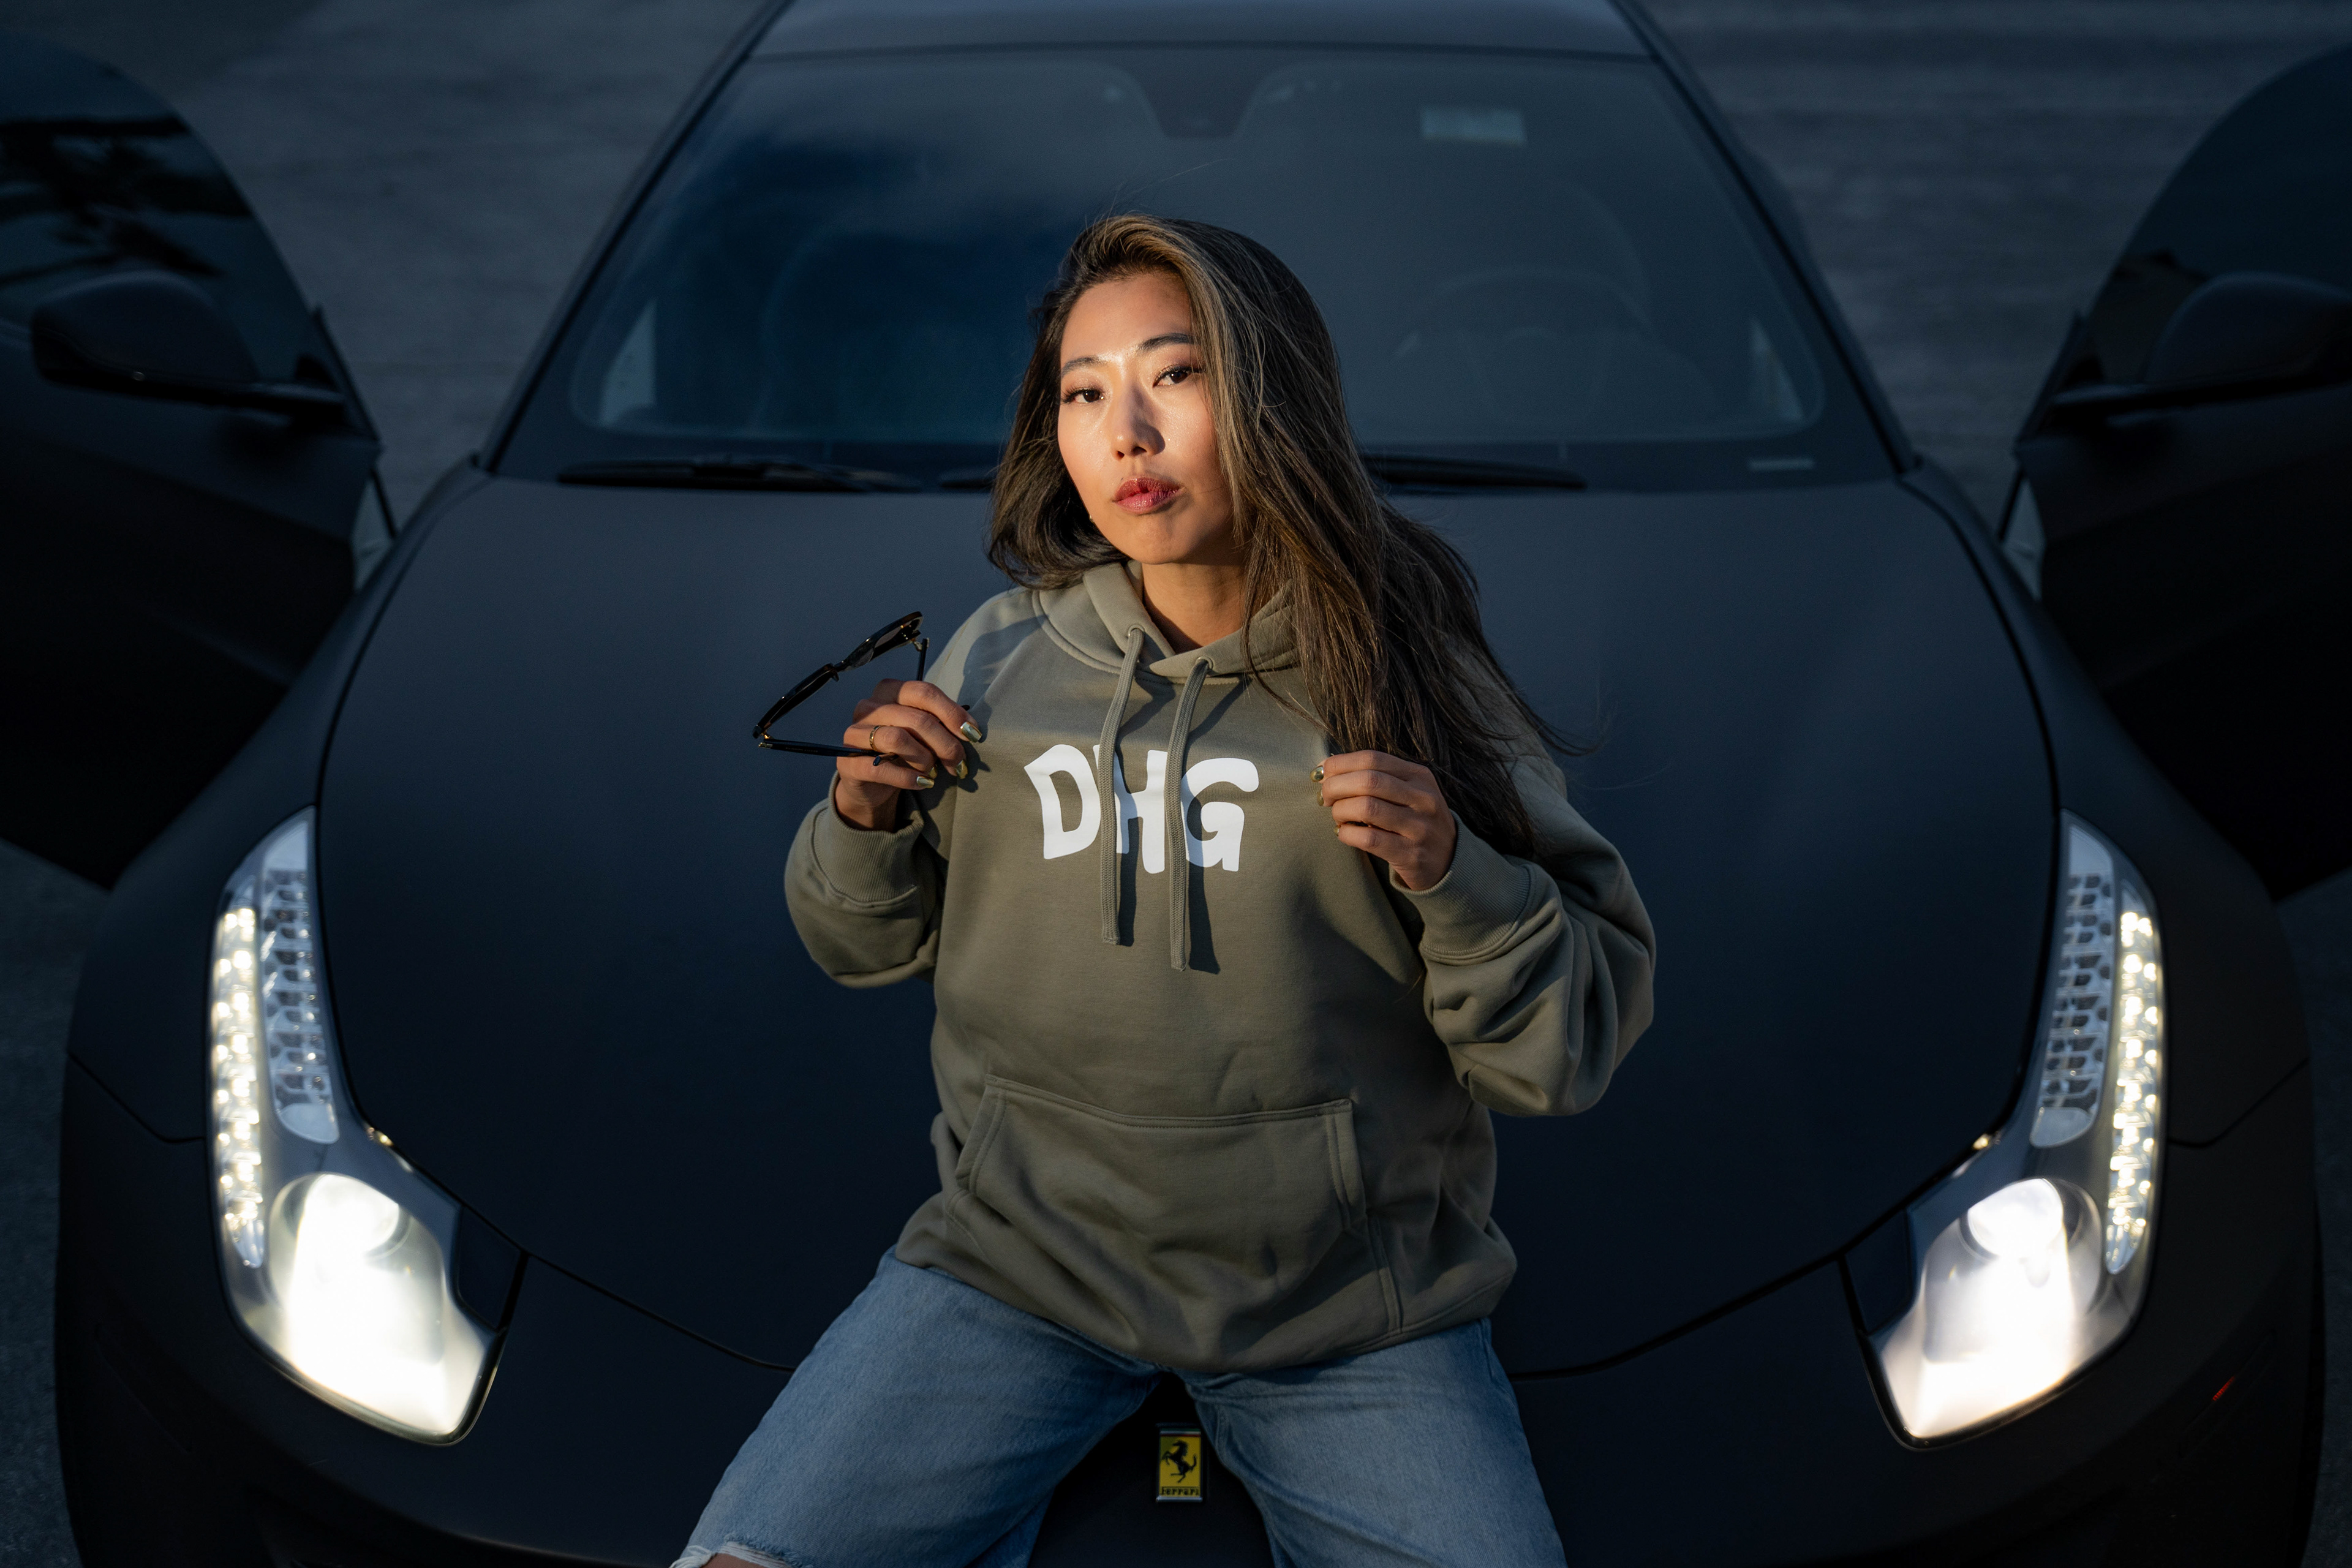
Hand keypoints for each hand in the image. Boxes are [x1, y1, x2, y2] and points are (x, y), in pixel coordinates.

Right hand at [832, 679, 976, 830]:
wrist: (871, 783)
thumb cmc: (903, 751)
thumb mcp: (923, 733)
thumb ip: (941, 724)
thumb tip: (970, 730)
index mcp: (889, 691)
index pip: (925, 692)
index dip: (953, 713)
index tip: (973, 734)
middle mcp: (869, 706)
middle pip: (917, 718)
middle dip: (946, 744)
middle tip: (959, 763)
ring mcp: (854, 733)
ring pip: (898, 738)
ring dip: (925, 759)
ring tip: (932, 771)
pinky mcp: (847, 762)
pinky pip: (881, 768)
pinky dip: (908, 778)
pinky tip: (923, 783)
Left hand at [1318, 750, 1457, 891]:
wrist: (1448, 860)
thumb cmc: (1414, 820)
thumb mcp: (1407, 792)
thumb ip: (1374, 777)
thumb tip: (1325, 766)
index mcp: (1419, 776)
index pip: (1373, 758)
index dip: (1340, 763)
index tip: (1323, 773)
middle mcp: (1423, 798)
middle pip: (1368, 780)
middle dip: (1336, 786)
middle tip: (1325, 797)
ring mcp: (1419, 827)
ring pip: (1367, 808)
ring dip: (1340, 811)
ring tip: (1337, 816)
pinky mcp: (1410, 854)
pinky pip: (1369, 839)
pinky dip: (1347, 834)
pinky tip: (1344, 833)